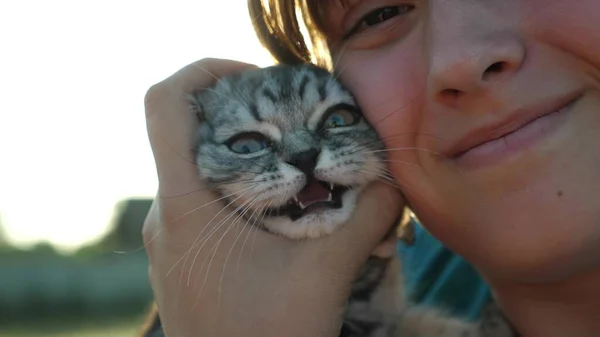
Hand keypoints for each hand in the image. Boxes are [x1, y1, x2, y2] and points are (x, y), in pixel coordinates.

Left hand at [142, 58, 403, 336]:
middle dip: (242, 121)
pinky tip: (277, 216)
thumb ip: (366, 215)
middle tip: (290, 127)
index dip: (204, 72)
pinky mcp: (177, 258)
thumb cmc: (272, 336)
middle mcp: (165, 215)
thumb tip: (392, 179)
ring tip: (292, 176)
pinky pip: (199, 205)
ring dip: (245, 164)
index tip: (254, 81)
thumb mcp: (328, 270)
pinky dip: (236, 194)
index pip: (165, 104)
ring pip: (197, 173)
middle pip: (188, 134)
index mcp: (185, 205)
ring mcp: (166, 239)